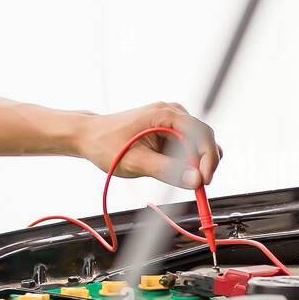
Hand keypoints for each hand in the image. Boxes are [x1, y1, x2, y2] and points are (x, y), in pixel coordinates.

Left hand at [78, 102, 222, 188]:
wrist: (90, 136)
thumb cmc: (106, 143)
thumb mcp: (135, 161)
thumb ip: (166, 170)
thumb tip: (194, 180)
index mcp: (165, 114)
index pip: (201, 133)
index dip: (208, 158)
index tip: (204, 180)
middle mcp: (173, 113)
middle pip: (204, 138)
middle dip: (204, 163)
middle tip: (197, 186)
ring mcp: (172, 121)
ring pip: (199, 144)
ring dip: (196, 164)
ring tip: (182, 180)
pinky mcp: (170, 132)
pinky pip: (188, 148)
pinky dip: (188, 163)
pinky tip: (176, 173)